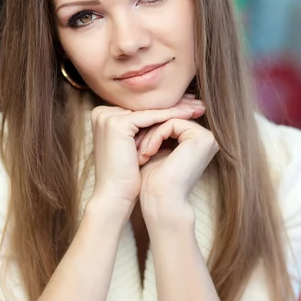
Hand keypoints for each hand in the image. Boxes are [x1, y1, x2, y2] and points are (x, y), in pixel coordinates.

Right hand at [90, 96, 205, 207]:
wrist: (116, 196)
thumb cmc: (127, 176)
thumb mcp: (134, 145)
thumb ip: (143, 127)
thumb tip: (165, 114)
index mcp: (103, 116)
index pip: (141, 108)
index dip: (166, 107)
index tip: (188, 106)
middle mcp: (101, 113)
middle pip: (146, 107)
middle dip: (174, 105)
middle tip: (198, 104)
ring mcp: (107, 117)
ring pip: (151, 111)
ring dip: (177, 109)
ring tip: (199, 108)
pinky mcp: (117, 123)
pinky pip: (152, 117)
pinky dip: (173, 116)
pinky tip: (190, 115)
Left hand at [137, 116, 218, 214]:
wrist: (160, 201)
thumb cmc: (154, 183)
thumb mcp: (156, 151)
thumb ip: (157, 134)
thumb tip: (145, 114)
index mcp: (199, 142)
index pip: (170, 124)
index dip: (150, 131)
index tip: (134, 142)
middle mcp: (207, 139)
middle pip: (170, 120)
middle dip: (150, 131)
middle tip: (133, 144)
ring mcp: (208, 137)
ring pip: (170, 121)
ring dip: (150, 135)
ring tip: (141, 153)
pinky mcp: (202, 138)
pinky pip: (171, 124)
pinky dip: (155, 136)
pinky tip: (147, 152)